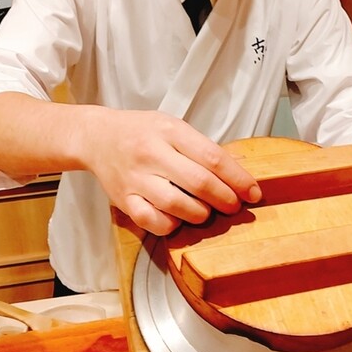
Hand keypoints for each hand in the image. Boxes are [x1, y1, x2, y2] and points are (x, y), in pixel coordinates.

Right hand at [82, 109, 261, 234]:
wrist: (97, 136)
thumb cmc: (141, 131)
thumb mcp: (173, 126)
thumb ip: (201, 148)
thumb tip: (238, 172)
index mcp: (169, 131)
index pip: (213, 157)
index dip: (238, 178)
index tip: (254, 192)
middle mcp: (151, 153)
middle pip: (199, 183)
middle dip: (225, 199)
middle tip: (234, 206)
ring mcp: (135, 178)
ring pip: (177, 205)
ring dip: (201, 214)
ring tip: (207, 212)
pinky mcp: (123, 199)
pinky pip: (152, 221)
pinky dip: (171, 225)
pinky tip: (178, 219)